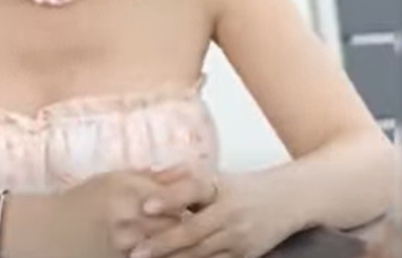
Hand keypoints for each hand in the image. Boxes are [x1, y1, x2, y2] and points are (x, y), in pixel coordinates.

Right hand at [54, 166, 188, 257]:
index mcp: (128, 192)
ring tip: (181, 235)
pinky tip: (163, 248)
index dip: (190, 201)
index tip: (199, 201)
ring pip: (167, 247)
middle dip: (188, 223)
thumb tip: (188, 169)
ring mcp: (127, 247)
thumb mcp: (115, 179)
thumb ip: (153, 177)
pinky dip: (162, 253)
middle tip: (198, 221)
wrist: (53, 231)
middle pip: (176, 225)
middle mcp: (129, 220)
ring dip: (177, 242)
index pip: (175, 198)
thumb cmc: (85, 198)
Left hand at [128, 170, 294, 257]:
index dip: (169, 198)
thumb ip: (185, 178)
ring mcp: (238, 238)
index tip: (146, 205)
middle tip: (137, 250)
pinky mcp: (244, 257)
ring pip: (201, 253)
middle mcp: (230, 212)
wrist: (288, 199)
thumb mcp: (218, 176)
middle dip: (163, 242)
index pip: (192, 189)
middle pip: (193, 230)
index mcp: (220, 186)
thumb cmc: (243, 186)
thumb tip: (150, 175)